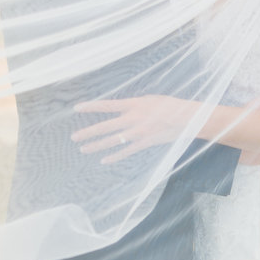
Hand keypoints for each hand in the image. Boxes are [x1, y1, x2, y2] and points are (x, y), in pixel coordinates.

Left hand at [71, 95, 199, 163]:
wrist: (187, 118)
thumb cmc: (169, 105)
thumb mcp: (149, 99)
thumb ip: (133, 105)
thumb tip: (120, 109)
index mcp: (134, 104)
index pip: (107, 105)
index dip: (91, 107)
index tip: (76, 108)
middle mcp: (133, 119)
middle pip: (105, 126)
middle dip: (88, 132)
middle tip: (73, 137)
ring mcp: (138, 133)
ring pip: (112, 141)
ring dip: (96, 145)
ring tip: (83, 148)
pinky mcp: (144, 143)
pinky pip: (126, 152)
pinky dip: (114, 156)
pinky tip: (104, 160)